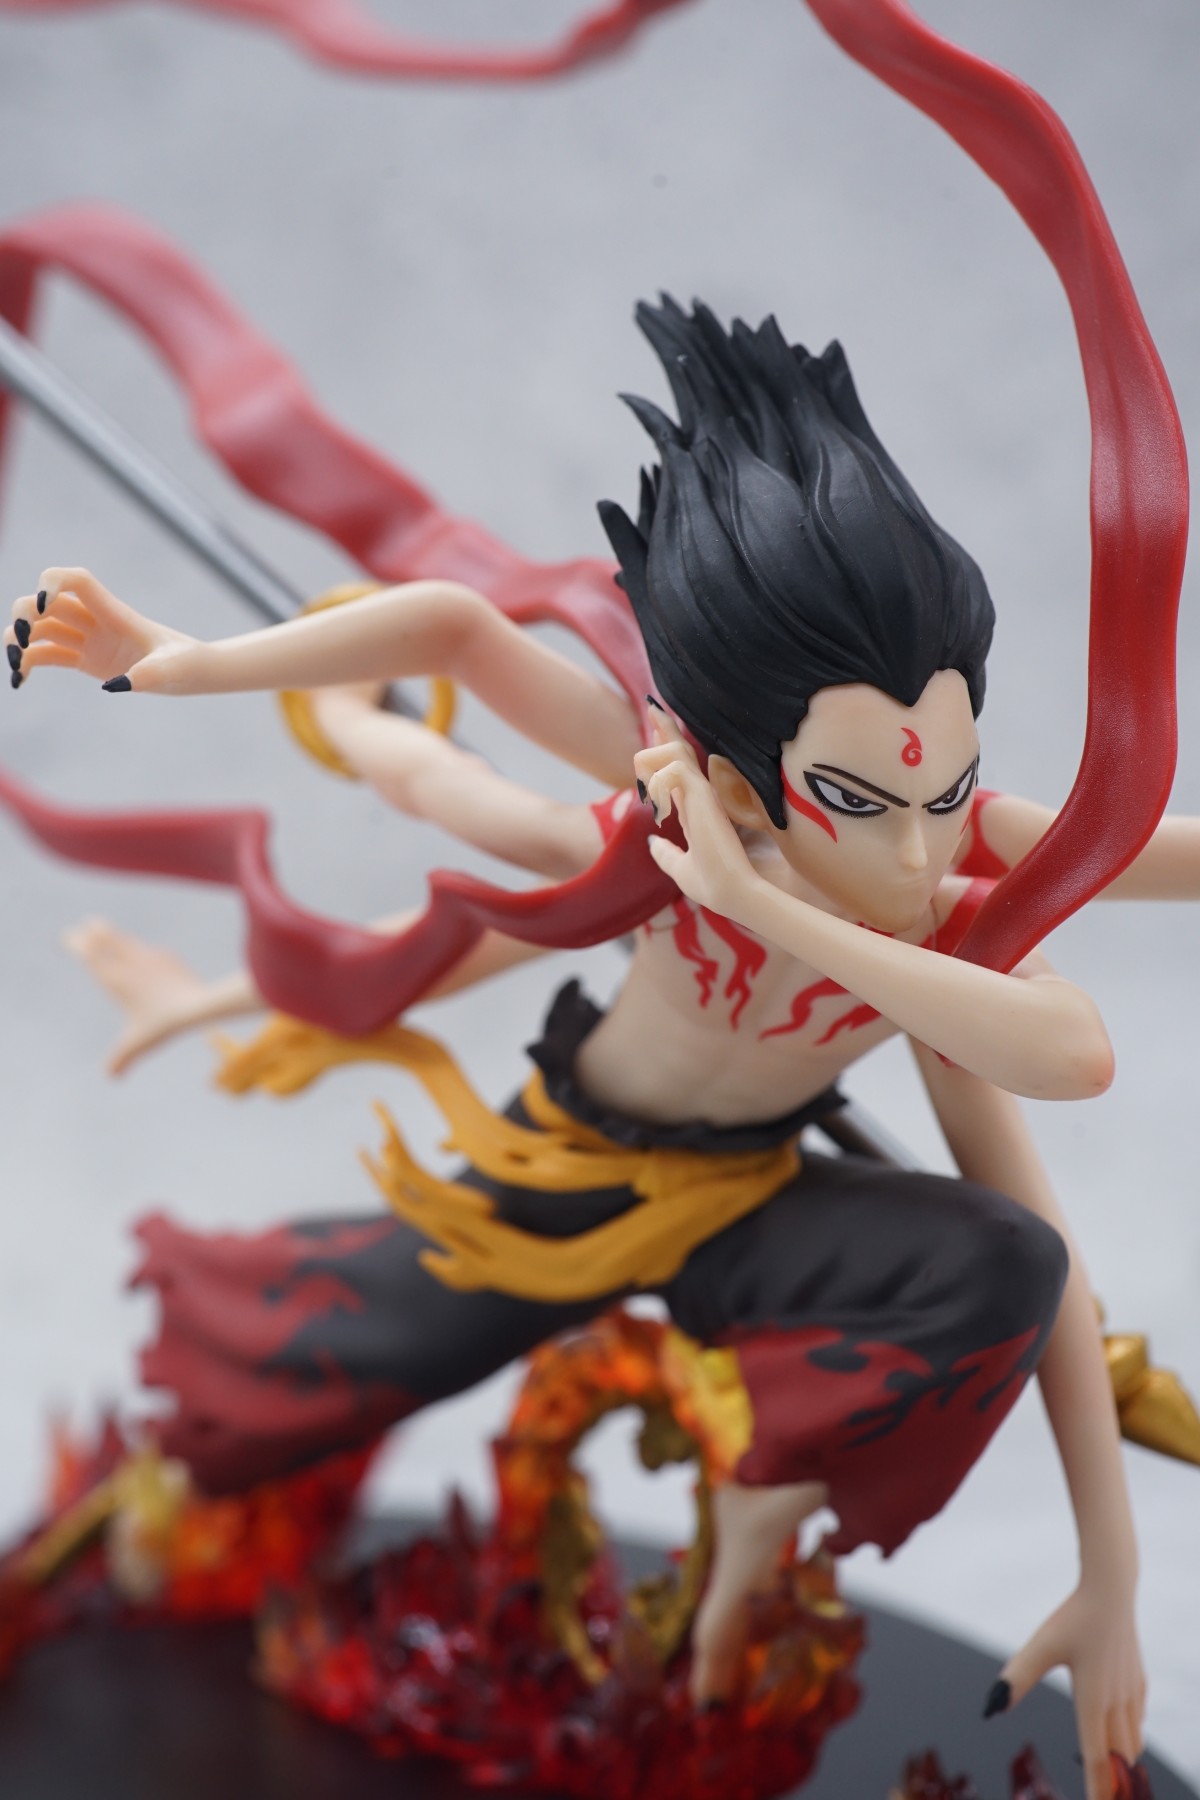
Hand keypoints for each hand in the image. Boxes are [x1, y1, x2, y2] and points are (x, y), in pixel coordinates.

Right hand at [6, 567, 194, 691]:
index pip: (77, 580)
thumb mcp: (173, 669)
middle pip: (47, 602)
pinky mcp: (84, 659)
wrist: (191, 672)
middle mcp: (95, 621)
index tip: (40, 605)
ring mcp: (87, 639)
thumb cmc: (186, 663)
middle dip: (25, 613)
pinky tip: (19, 681)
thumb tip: (114, 686)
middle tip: (23, 640)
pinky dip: (28, 664)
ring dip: (19, 640)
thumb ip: (149, 674)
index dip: (52, 583)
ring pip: (41, 628)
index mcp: (114, 613)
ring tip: (15, 667)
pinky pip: (46, 655)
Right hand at [63, 919, 215, 1075]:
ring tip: (109, 930)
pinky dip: (142, 950)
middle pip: (106, 939)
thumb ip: (122, 1058)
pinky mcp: (168, 958)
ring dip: (116, 935)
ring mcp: (150, 957)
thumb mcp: (138, 1043)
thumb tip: (111, 1075)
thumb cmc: (163, 1024)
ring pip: (127, 941)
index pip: (90, 956)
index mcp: (115, 980)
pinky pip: (151, 951)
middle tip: (87, 925)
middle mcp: (129, 964)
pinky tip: (146, 953)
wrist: (196, 1004)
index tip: (69, 936)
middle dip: (95, 932)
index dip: (76, 944)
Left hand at [633, 706, 756, 918]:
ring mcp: (703, 791)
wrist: (732, 893)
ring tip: (650, 795)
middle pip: (680, 749)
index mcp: (695, 807)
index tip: (655, 729)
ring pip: (671, 753)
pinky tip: (661, 809)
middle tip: (653, 706)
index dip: (666, 748)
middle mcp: (700, 794)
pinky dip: (658, 786)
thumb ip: (666, 854)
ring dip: (651, 767)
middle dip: (664, 729)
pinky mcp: (703, 795)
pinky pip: (671, 769)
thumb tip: (652, 844)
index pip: (679, 768)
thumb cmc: (712, 883)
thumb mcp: (680, 868)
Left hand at [990, 1583, 1144, 1799]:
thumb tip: (989, 1708)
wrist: (1111, 1589)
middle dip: (1110, 1783)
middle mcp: (1116, 1703)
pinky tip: (1119, 1733)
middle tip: (1100, 1794)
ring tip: (1106, 1773)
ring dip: (1120, 1761)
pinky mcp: (1138, 1679)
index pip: (1097, 1761)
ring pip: (1132, 1742)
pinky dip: (1130, 1736)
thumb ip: (1016, 1679)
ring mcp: (1131, 1692)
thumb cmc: (1072, 1617)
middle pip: (1117, 1759)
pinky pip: (1137, 1719)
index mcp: (1092, 1702)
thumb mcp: (1039, 1647)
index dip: (1098, 1791)